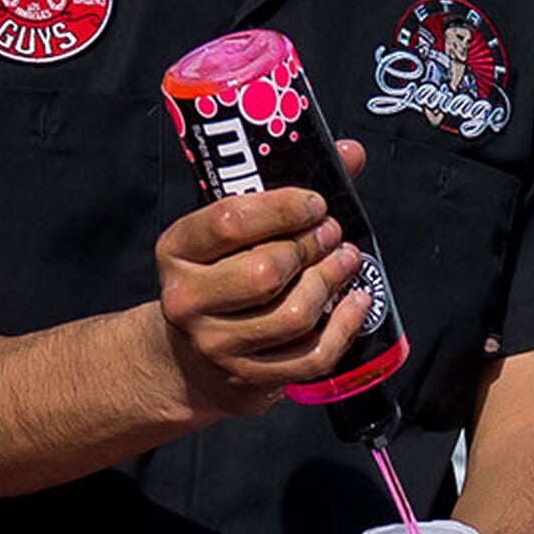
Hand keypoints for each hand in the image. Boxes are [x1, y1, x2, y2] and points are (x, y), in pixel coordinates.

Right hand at [153, 141, 372, 420]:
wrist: (188, 360)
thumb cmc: (219, 277)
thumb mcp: (228, 233)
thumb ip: (281, 191)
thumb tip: (350, 152)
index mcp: (177, 251)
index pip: (231, 222)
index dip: (284, 208)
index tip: (315, 203)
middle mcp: (187, 302)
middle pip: (267, 271)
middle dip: (311, 247)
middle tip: (332, 234)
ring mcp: (217, 347)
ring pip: (293, 315)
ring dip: (330, 283)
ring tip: (345, 261)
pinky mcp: (249, 380)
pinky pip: (310, 358)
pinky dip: (344, 329)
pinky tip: (356, 302)